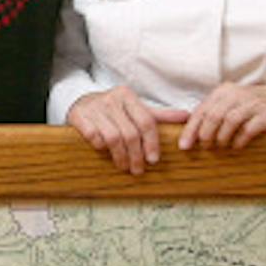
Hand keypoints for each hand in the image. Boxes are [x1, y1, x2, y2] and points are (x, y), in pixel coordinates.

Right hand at [67, 87, 187, 175]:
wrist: (81, 102)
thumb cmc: (113, 109)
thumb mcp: (135, 109)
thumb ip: (159, 115)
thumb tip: (186, 116)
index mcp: (127, 95)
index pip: (146, 121)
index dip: (152, 143)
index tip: (154, 160)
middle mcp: (112, 99)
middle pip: (131, 133)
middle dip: (136, 155)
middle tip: (139, 169)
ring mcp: (94, 107)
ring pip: (113, 137)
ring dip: (120, 156)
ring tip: (124, 166)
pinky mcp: (79, 116)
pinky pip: (94, 137)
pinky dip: (100, 147)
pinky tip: (104, 152)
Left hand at [178, 83, 265, 151]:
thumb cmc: (247, 107)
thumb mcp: (227, 105)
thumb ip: (209, 115)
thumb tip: (187, 135)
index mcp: (223, 92)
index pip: (201, 111)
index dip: (191, 130)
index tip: (184, 147)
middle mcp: (237, 95)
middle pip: (214, 116)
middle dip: (206, 135)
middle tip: (206, 147)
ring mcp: (254, 103)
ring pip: (230, 120)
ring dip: (222, 138)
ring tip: (221, 147)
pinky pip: (250, 128)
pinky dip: (240, 140)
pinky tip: (236, 147)